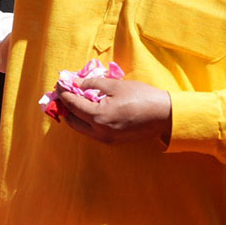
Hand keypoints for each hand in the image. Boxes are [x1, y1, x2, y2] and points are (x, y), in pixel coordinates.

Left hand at [55, 77, 172, 144]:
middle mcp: (99, 131)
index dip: (63, 92)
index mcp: (98, 116)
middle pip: (72, 120)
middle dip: (66, 106)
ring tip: (76, 100)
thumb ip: (92, 84)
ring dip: (75, 115)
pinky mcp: (113, 141)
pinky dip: (86, 121)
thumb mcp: (115, 85)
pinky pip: (92, 131)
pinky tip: (89, 109)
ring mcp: (106, 138)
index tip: (60, 83)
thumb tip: (76, 84)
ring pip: (81, 128)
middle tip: (66, 92)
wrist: (166, 115)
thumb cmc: (142, 96)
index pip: (72, 104)